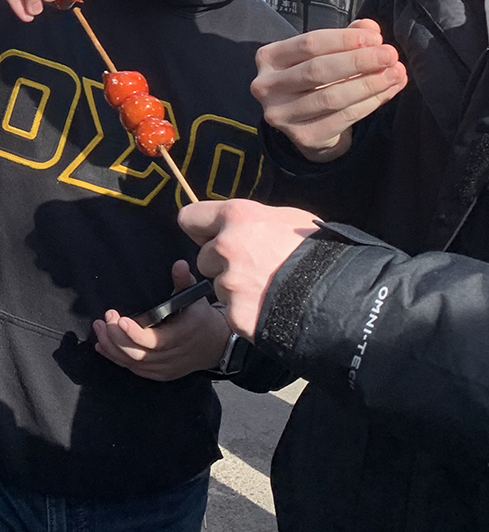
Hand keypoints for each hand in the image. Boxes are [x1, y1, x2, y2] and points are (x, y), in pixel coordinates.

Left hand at [92, 260, 231, 380]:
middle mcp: (175, 356)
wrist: (217, 346)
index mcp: (183, 336)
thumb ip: (184, 281)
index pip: (155, 341)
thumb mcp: (196, 297)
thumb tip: (178, 264)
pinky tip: (103, 346)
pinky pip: (136, 370)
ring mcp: (168, 368)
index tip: (118, 318)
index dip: (134, 333)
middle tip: (103, 319)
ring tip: (99, 328)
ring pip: (134, 364)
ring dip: (112, 347)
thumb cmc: (202, 317)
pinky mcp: (162, 374)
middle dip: (116, 337)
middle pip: (139, 354)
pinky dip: (118, 359)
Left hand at [179, 200, 319, 339]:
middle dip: (222, 264)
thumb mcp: (288, 219)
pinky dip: (246, 314)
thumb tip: (240, 225)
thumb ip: (254, 221)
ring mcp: (229, 283)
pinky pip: (232, 313)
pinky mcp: (236, 315)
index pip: (189, 218)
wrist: (343, 298)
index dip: (201, 229)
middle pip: (204, 258)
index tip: (210, 236)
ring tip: (269, 290)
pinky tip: (271, 309)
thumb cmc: (320, 252)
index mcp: (237, 216)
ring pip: (219, 286)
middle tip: (254, 269)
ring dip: (236, 290)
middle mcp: (225, 247)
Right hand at [251, 19, 406, 160]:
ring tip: (396, 73)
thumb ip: (343, 40)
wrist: (305, 126)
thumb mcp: (323, 56)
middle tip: (390, 55)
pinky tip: (388, 92)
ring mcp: (281, 114)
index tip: (376, 38)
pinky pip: (343, 118)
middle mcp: (267, 86)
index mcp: (269, 58)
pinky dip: (370, 103)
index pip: (309, 44)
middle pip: (318, 70)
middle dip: (359, 61)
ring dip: (369, 84)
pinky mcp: (302, 136)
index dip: (344, 39)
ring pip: (332, 97)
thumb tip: (369, 28)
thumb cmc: (314, 82)